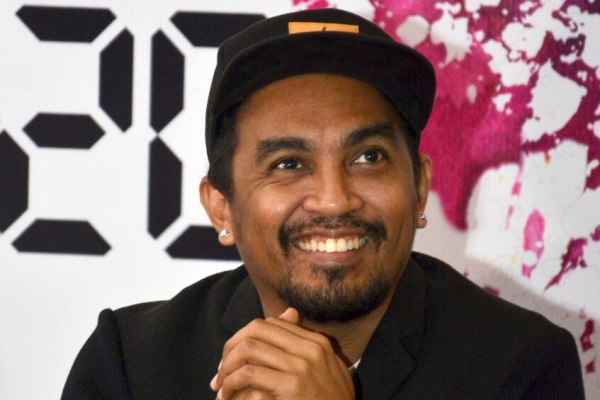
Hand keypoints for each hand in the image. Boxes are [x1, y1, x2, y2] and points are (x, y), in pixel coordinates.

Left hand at [211, 308, 354, 399]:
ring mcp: (303, 367)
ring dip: (227, 367)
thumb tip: (289, 312)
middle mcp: (311, 349)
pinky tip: (226, 395)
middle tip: (221, 371)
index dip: (245, 337)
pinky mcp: (292, 386)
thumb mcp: (326, 372)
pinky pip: (249, 373)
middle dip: (231, 347)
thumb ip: (305, 347)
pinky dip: (230, 383)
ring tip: (220, 385)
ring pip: (249, 348)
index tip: (233, 358)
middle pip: (257, 330)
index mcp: (318, 343)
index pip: (272, 324)